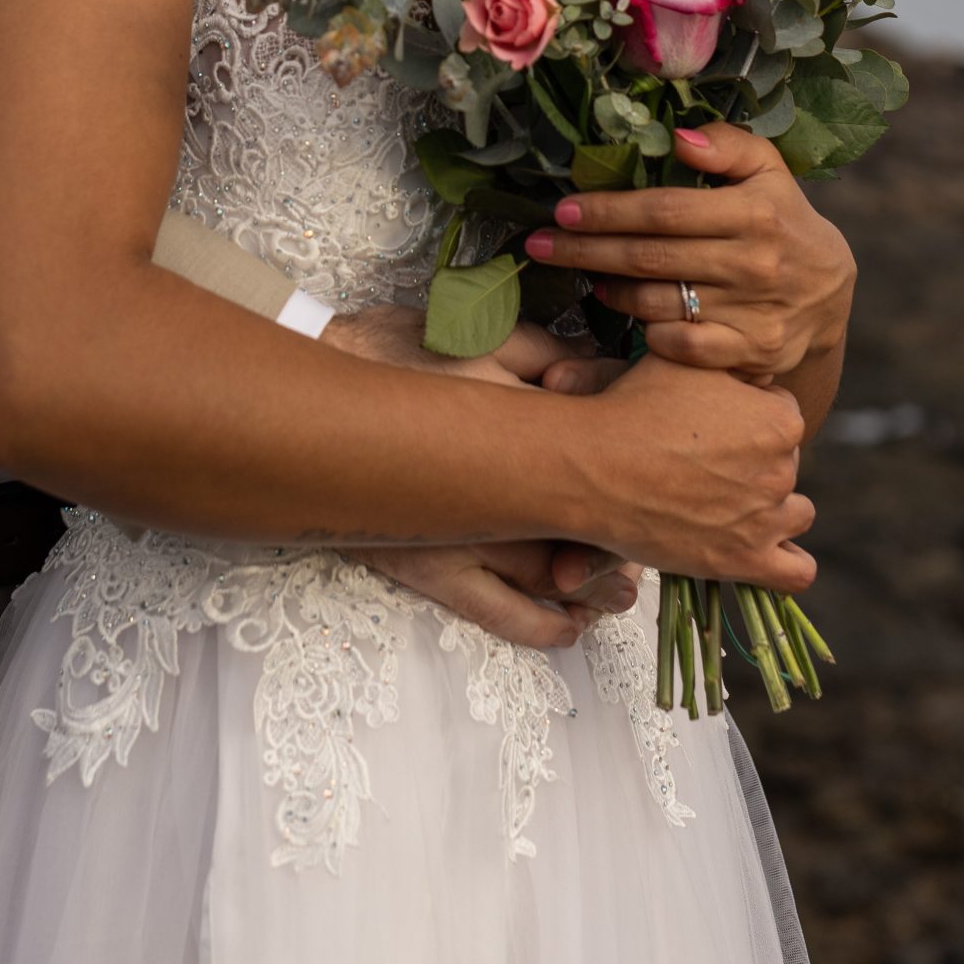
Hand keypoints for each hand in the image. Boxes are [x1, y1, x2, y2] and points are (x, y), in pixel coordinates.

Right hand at [321, 307, 641, 643]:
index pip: (593, 464)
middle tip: (641, 543)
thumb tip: (595, 371)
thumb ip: (547, 354)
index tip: (647, 478)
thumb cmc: (398, 356)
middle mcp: (494, 494)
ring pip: (551, 582)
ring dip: (595, 589)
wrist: (317, 396)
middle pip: (581, 531)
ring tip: (620, 591)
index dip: (629, 480)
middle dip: (618, 540)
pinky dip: (542, 627)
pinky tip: (571, 626)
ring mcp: (463, 541)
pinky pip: (499, 616)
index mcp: (513, 428)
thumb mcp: (483, 336)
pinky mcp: (432, 570)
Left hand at [525, 120, 855, 378]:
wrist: (831, 291)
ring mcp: (755, 313)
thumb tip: (679, 138)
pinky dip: (651, 334)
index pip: (665, 211)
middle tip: (539, 247)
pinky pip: (684, 348)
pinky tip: (632, 316)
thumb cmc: (782, 217)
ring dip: (611, 291)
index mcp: (756, 212)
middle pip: (651, 259)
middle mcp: (755, 264)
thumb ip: (728, 145)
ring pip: (659, 304)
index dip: (609, 211)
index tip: (563, 211)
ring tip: (585, 276)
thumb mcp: (768, 169)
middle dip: (586, 251)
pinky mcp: (753, 353)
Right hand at [582, 356, 816, 587]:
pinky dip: (787, 563)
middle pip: (785, 464)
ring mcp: (767, 518)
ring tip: (732, 504)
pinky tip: (763, 550)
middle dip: (755, 462)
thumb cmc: (634, 405)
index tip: (718, 424)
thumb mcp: (685, 361)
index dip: (749, 415)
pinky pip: (796, 573)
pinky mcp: (745, 560)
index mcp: (779, 417)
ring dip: (774, 510)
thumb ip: (728, 362)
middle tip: (709, 462)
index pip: (782, 414)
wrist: (594, 465)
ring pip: (797, 514)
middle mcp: (782, 468)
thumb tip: (750, 371)